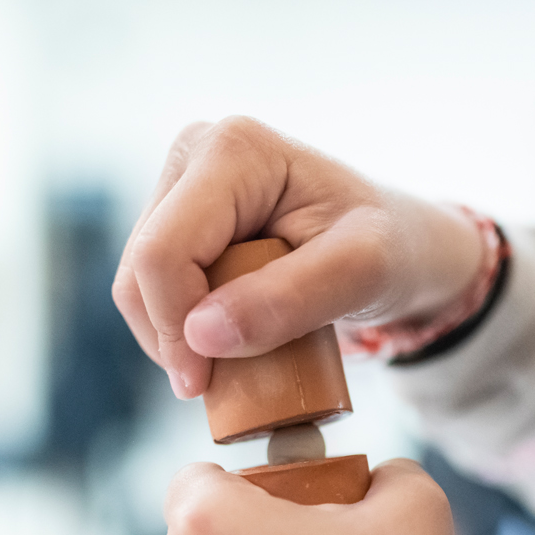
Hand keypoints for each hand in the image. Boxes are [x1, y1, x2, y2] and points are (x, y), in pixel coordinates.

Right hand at [113, 116, 483, 397]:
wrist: (398, 244)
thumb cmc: (389, 249)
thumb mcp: (361, 274)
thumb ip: (288, 300)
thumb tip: (202, 335)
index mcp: (234, 150)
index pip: (165, 252)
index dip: (173, 327)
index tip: (205, 384)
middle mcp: (196, 151)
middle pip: (141, 268)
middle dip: (171, 337)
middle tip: (220, 382)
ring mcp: (181, 183)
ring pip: (137, 283)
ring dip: (173, 338)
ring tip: (232, 360)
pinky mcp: (177, 217)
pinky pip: (150, 289)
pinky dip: (178, 329)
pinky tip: (223, 344)